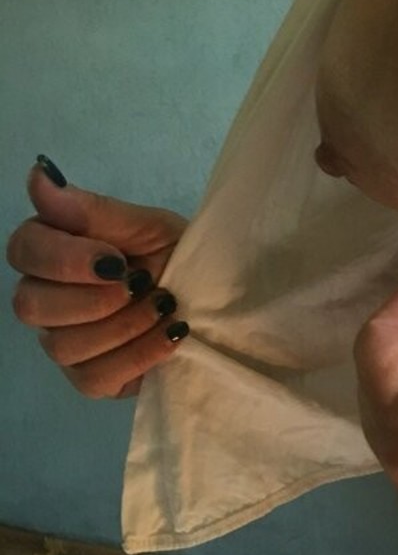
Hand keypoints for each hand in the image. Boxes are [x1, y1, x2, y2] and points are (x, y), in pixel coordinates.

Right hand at [7, 158, 189, 399]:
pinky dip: (139, 354)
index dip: (65, 258)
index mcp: (54, 249)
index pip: (24, 250)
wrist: (217, 296)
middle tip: (138, 283)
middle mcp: (47, 297)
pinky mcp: (91, 378)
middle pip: (29, 305)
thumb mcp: (147, 226)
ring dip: (124, 325)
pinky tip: (170, 333)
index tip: (116, 257)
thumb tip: (40, 175)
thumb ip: (93, 209)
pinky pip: (94, 378)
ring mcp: (65, 341)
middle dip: (92, 298)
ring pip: (63, 346)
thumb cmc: (175, 254)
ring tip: (164, 305)